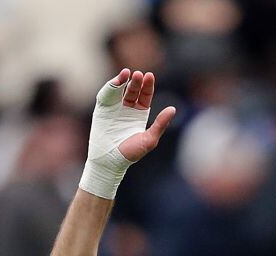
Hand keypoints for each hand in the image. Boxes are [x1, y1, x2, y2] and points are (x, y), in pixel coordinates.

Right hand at [80, 69, 175, 197]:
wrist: (109, 162)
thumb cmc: (130, 154)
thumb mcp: (149, 139)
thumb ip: (160, 124)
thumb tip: (173, 109)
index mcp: (139, 114)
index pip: (145, 95)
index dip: (148, 85)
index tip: (149, 76)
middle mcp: (127, 108)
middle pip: (133, 89)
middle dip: (136, 81)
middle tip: (139, 75)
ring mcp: (114, 108)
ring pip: (120, 89)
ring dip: (124, 80)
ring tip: (127, 73)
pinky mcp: (102, 108)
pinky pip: (106, 94)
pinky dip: (111, 85)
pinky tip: (117, 80)